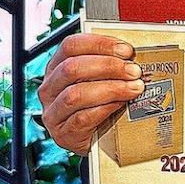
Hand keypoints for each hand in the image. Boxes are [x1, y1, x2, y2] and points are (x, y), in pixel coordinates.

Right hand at [39, 33, 144, 154]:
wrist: (97, 139)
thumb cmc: (100, 102)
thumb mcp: (101, 78)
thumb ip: (110, 62)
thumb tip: (132, 53)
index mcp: (57, 66)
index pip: (71, 46)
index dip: (100, 44)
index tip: (126, 50)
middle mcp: (50, 88)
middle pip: (73, 68)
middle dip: (109, 66)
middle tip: (134, 70)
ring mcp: (53, 113)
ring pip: (76, 94)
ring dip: (111, 88)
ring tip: (134, 88)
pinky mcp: (63, 134)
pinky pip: (82, 118)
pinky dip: (106, 108)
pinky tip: (121, 104)